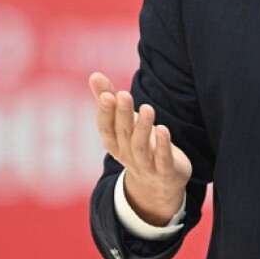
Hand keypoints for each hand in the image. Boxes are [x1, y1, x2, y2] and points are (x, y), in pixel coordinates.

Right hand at [90, 72, 191, 225]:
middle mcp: (126, 154)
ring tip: (147, 108)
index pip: (106, 127)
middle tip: (124, 95)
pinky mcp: (165, 171)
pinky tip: (164, 129)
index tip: (107, 95)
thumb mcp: (123, 123)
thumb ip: (110, 99)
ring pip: (140, 146)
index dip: (106, 112)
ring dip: (143, 127)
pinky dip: (163, 145)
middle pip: (123, 133)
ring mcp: (145, 164)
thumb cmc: (138, 144)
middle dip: (123, 114)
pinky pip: (162, 159)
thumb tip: (94, 75)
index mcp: (114, 142)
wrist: (158, 183)